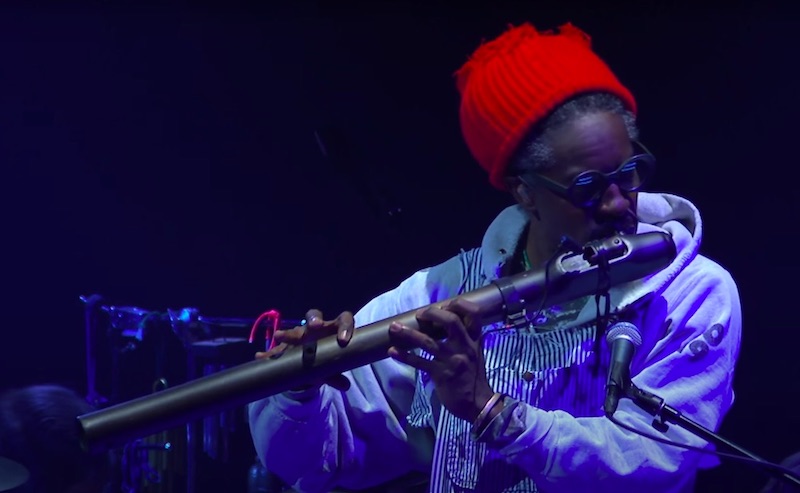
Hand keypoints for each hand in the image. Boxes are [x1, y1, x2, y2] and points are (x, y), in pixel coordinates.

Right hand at [254, 308, 353, 390]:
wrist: (311, 360)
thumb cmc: (327, 357)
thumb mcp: (333, 368)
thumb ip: (337, 375)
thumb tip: (345, 385)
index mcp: (333, 329)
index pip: (344, 319)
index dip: (345, 327)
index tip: (343, 339)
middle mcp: (316, 327)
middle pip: (315, 316)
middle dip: (314, 319)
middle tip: (315, 325)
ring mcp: (300, 333)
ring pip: (295, 330)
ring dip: (288, 333)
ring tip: (279, 336)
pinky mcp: (287, 344)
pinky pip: (278, 347)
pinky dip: (270, 353)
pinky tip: (261, 356)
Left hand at [387, 298, 496, 422]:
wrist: (477, 404)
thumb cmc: (473, 377)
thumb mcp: (475, 353)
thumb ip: (464, 338)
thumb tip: (444, 321)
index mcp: (474, 340)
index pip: (473, 314)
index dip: (458, 304)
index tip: (443, 304)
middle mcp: (464, 347)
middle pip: (451, 322)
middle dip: (432, 313)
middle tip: (419, 314)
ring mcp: (452, 360)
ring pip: (428, 342)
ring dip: (408, 334)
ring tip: (394, 328)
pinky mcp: (441, 375)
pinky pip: (419, 362)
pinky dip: (404, 356)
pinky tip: (392, 351)